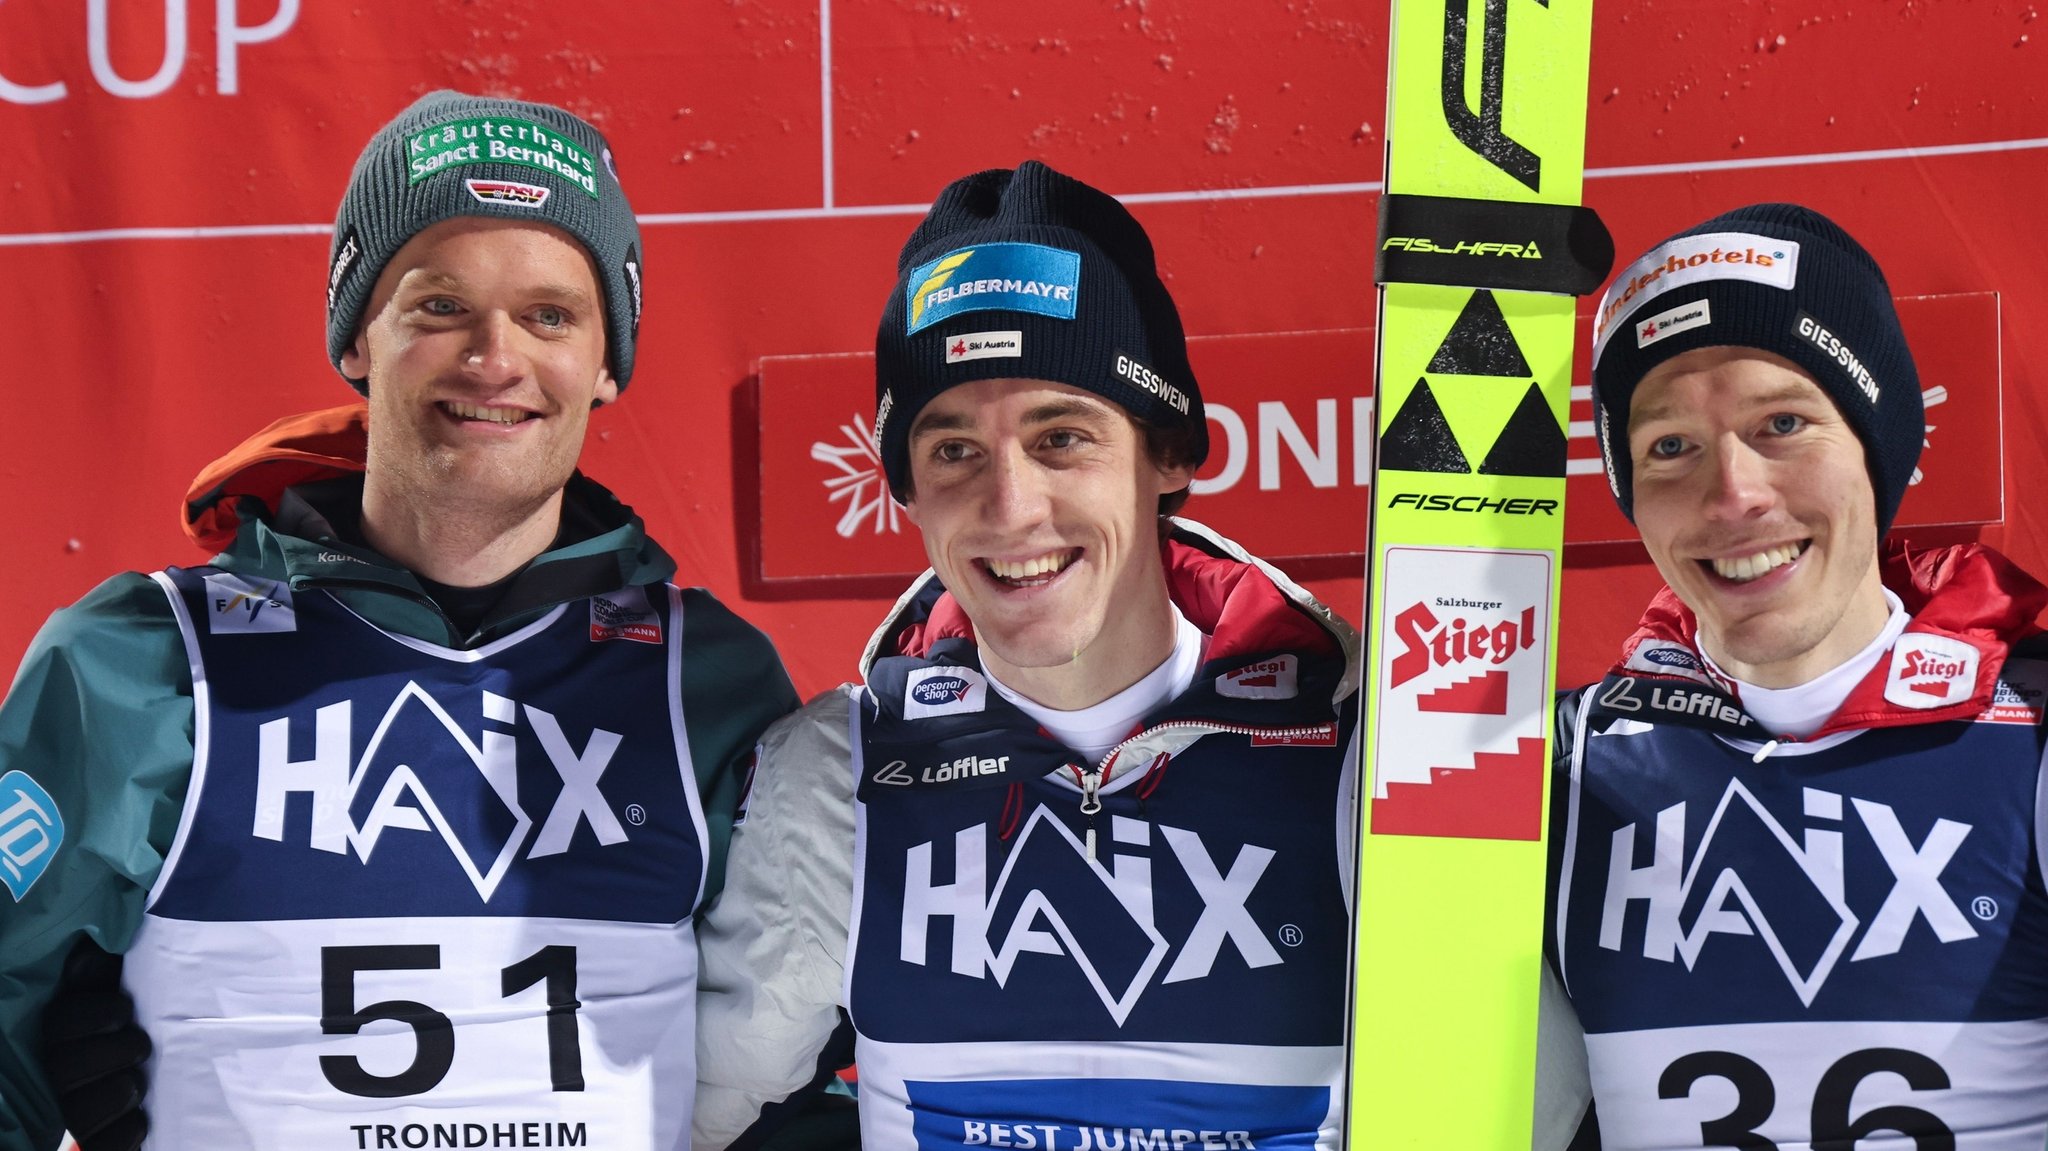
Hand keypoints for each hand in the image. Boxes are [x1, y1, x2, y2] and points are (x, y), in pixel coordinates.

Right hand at [41, 939, 148, 1150]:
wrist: (170, 1061)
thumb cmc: (138, 1016)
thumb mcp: (120, 987)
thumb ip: (105, 969)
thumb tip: (94, 950)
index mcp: (62, 1031)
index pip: (59, 1025)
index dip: (90, 1017)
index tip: (124, 1010)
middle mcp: (60, 1074)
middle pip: (65, 1071)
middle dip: (112, 1053)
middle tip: (142, 1044)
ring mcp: (77, 1109)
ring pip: (80, 1117)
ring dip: (118, 1093)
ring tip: (139, 1080)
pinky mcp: (102, 1138)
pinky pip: (104, 1147)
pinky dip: (126, 1132)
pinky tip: (142, 1117)